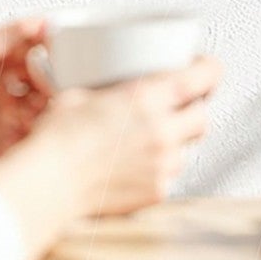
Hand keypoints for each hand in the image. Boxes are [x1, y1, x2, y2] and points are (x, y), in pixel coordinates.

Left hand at [0, 19, 50, 159]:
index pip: (39, 54)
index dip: (52, 58)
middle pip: (44, 85)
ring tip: (40, 112)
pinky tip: (34, 134)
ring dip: (46, 113)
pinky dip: (35, 139)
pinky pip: (26, 142)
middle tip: (54, 90)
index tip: (62, 61)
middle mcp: (6, 86)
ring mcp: (4, 115)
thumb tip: (41, 20)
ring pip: (40, 113)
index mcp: (1, 59)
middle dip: (52, 87)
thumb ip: (8, 35)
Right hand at [33, 57, 223, 216]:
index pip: (203, 76)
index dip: (209, 69)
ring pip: (188, 149)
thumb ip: (109, 91)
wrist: (51, 182)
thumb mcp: (81, 94)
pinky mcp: (156, 191)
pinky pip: (170, 176)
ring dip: (176, 142)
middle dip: (194, 110)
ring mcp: (162, 164)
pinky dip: (159, 169)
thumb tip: (108, 88)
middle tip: (177, 108)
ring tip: (149, 140)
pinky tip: (137, 165)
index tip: (206, 68)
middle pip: (202, 116)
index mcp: (147, 98)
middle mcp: (162, 131)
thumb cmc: (59, 139)